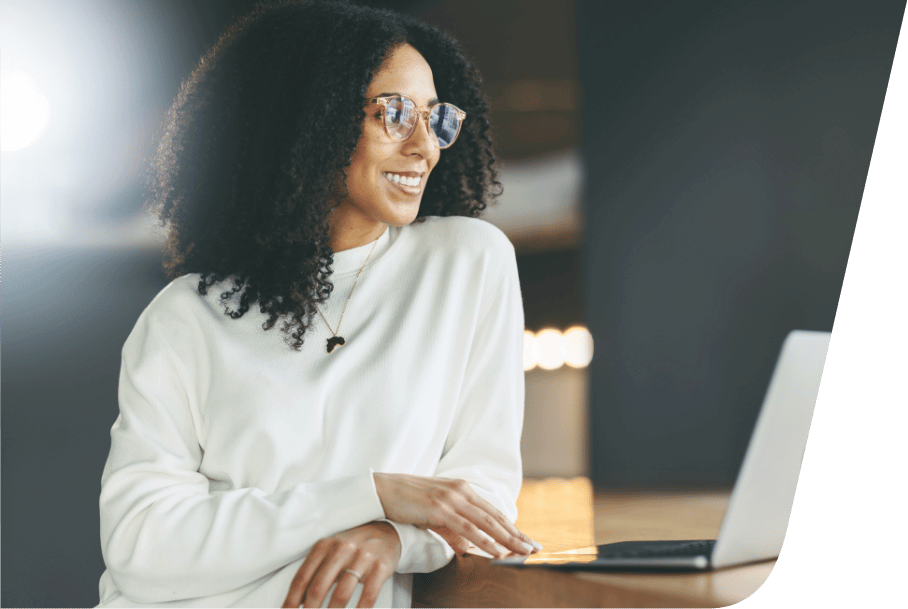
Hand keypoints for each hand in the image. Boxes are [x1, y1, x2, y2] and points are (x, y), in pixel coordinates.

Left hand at [282, 522, 400, 608]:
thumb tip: (297, 601)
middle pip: (318, 588)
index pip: (301, 578)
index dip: (291, 601)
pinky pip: (367, 595)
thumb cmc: (353, 547)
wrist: (387, 533)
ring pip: (341, 594)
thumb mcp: (331, 552)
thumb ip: (315, 572)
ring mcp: (362, 557)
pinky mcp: (381, 566)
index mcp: (324, 545)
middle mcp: (341, 549)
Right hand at [372, 473, 538, 557]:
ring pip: (486, 522)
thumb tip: (467, 546)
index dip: (511, 526)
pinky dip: (484, 541)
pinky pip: (467, 528)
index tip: (526, 540)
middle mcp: (461, 491)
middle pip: (495, 516)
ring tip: (522, 552)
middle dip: (516, 534)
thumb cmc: (406, 502)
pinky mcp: (440, 509)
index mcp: (462, 489)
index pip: (492, 511)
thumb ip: (452, 527)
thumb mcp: (434, 513)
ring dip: (507, 539)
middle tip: (535, 548)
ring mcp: (451, 498)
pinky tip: (496, 551)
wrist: (381, 490)